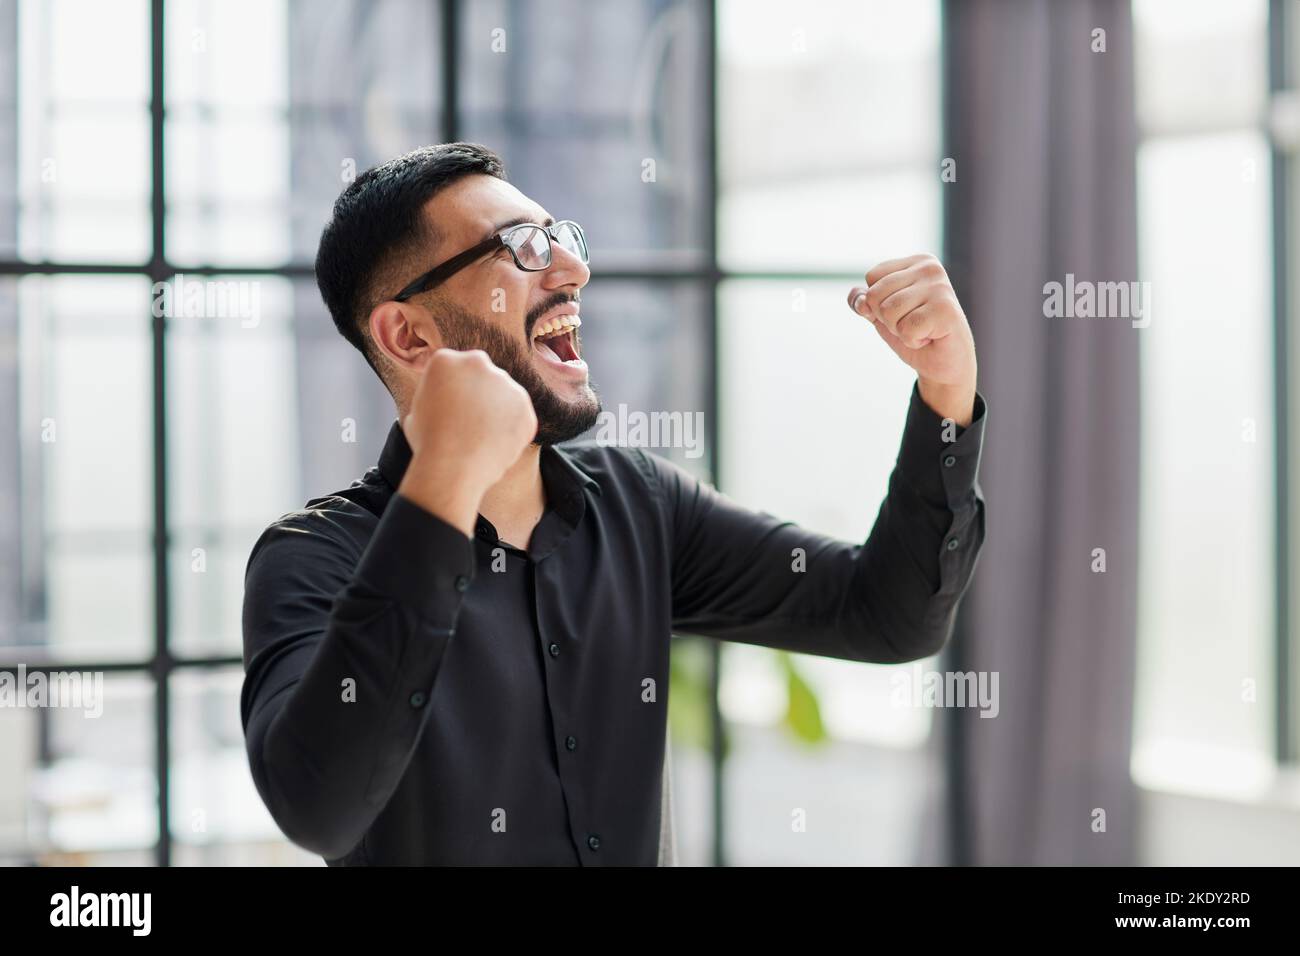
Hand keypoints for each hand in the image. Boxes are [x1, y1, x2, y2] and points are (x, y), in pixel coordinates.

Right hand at [398, 348, 537, 533]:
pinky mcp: (525, 406)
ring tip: (481, 439)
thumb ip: (437, 395)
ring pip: (504, 395)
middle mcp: (477, 362)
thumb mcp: (418, 410)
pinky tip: (496, 446)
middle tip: (470, 423)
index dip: (453, 392)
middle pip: (482, 376)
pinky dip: (512, 431)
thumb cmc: (428, 444)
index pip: (455, 370)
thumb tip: (443, 397)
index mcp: (445, 360)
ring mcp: (505, 383)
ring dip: (498, 411)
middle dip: (479, 395)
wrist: (451, 468)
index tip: (450, 411)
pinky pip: (520, 418)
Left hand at [847, 254, 977, 424]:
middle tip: (913, 324)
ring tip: (922, 330)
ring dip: (900, 331)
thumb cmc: (916, 334)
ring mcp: (940, 287)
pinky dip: (912, 341)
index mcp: (917, 262)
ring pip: (888, 311)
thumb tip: (857, 298)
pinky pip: (906, 329)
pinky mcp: (946, 310)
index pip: (872, 277)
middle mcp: (930, 268)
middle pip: (876, 295)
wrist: (943, 364)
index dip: (878, 303)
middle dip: (887, 319)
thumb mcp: (883, 316)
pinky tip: (930, 338)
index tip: (904, 311)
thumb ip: (865, 303)